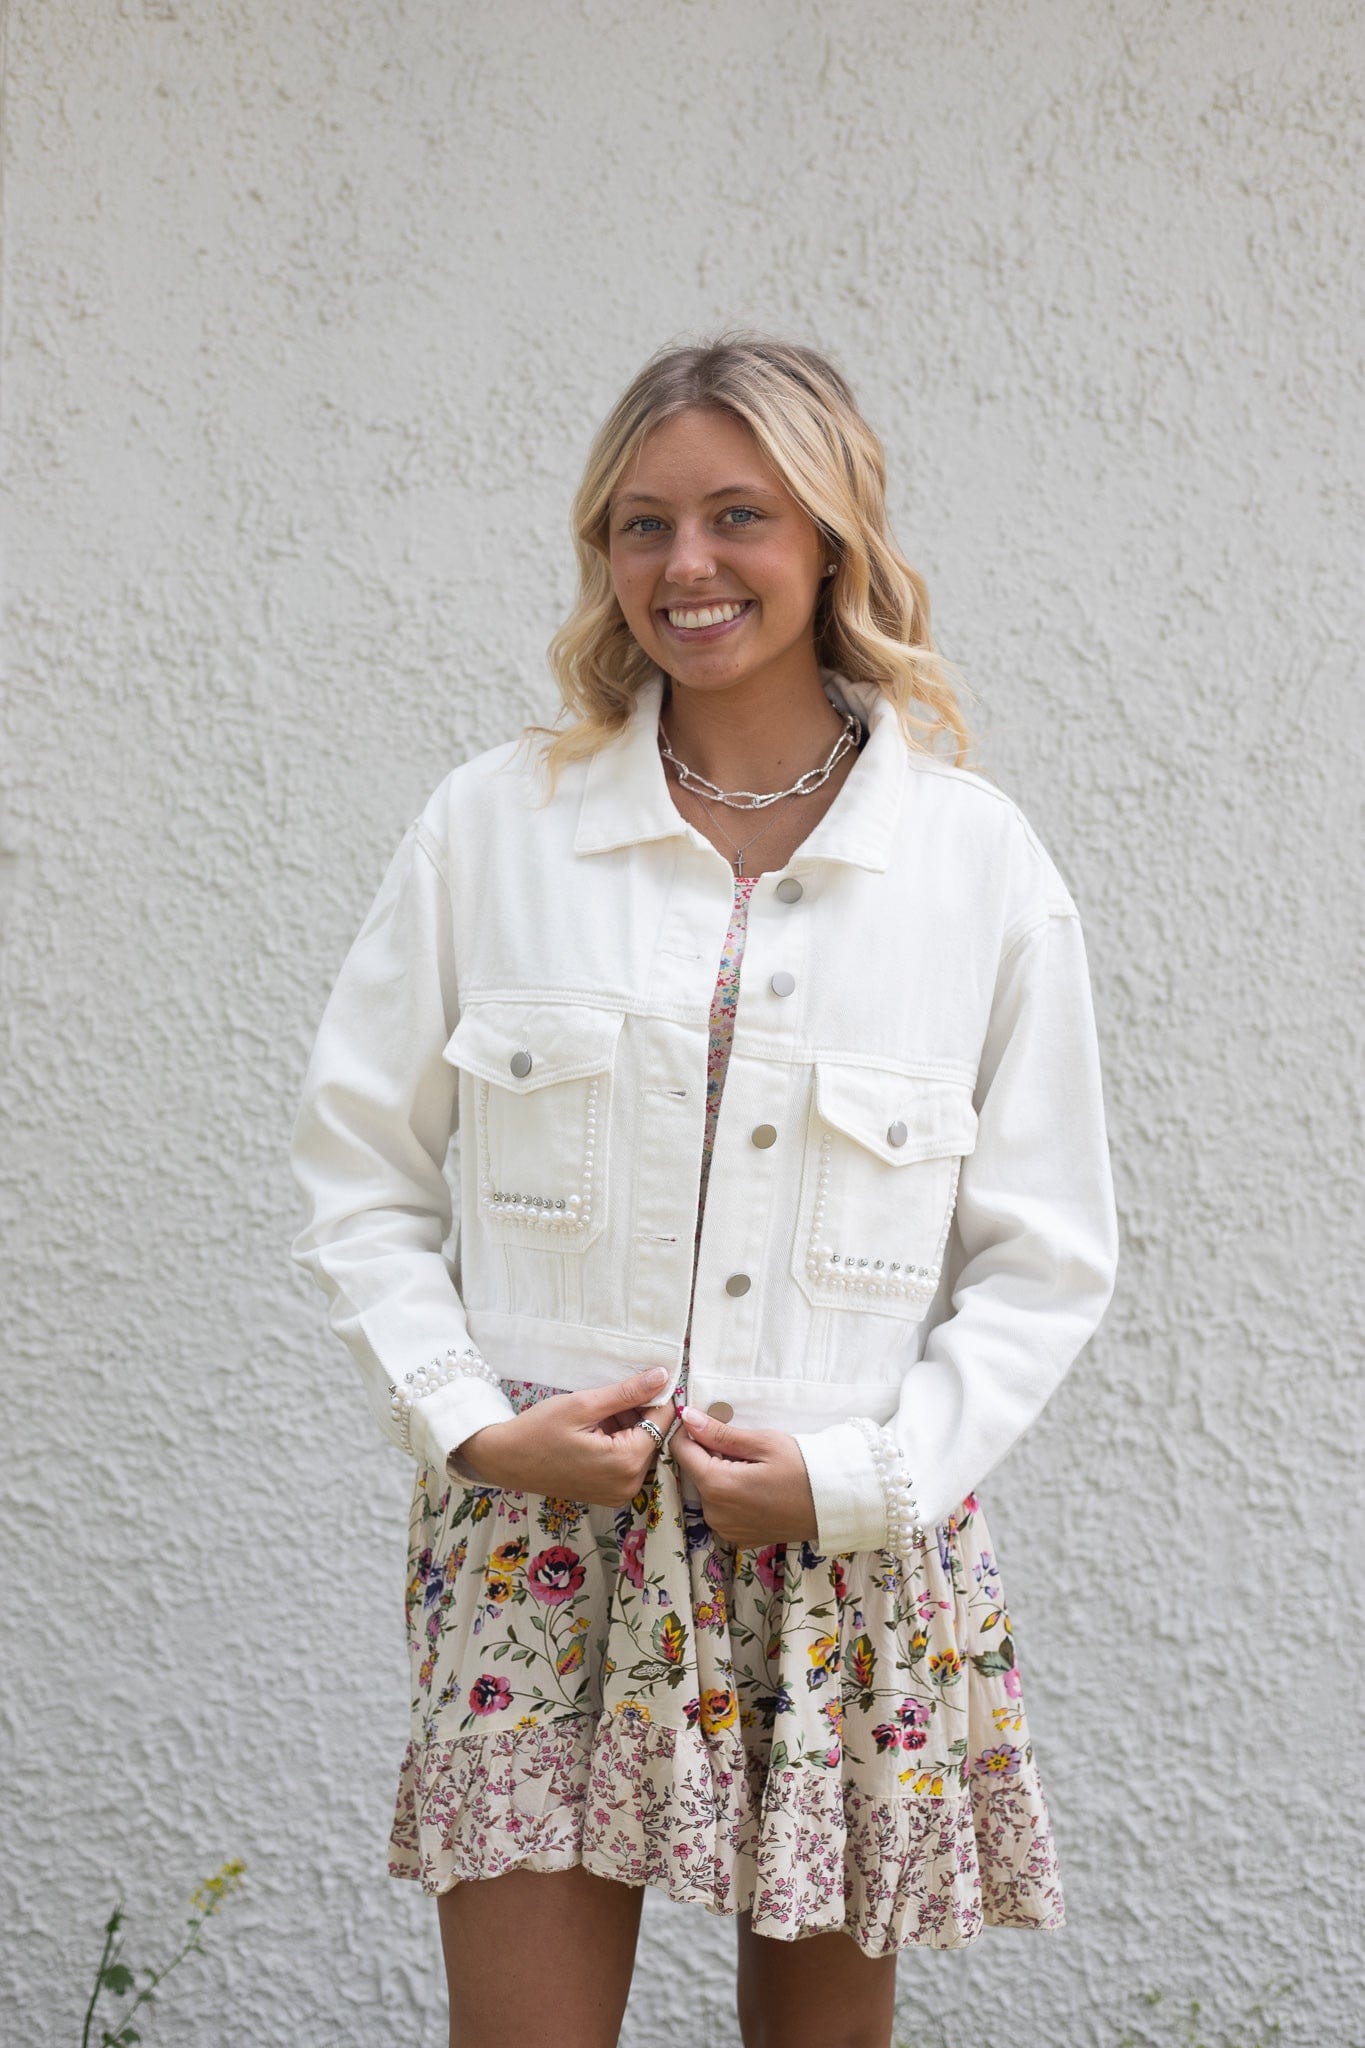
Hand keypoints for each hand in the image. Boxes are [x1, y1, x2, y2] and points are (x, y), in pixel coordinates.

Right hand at [456, 1367, 669, 1507]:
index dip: (655, 1396)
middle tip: (608, 1398)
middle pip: (653, 1436)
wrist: (506, 1460)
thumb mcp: (584, 1404)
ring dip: (626, 1426)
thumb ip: (627, 1392)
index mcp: (627, 1463)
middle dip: (637, 1412)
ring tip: (596, 1414)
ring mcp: (619, 1493)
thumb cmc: (539, 1430)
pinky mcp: (609, 1494)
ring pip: (640, 1447)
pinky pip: (626, 1461)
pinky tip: (595, 1430)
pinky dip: (618, 1442)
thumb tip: (663, 1377)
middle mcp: (630, 1484)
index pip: (662, 1421)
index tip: (641, 1378)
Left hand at [669, 1405, 818, 1546]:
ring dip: (720, 1474)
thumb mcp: (763, 1442)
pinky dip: (730, 1495)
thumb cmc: (802, 1468)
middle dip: (710, 1453)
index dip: (691, 1431)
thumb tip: (688, 1417)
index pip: (681, 1450)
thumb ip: (720, 1432)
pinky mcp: (737, 1537)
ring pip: (707, 1490)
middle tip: (743, 1446)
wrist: (833, 1505)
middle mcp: (714, 1513)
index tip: (711, 1423)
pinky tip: (755, 1488)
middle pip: (695, 1471)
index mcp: (717, 1486)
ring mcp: (725, 1528)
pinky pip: (721, 1509)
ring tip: (752, 1467)